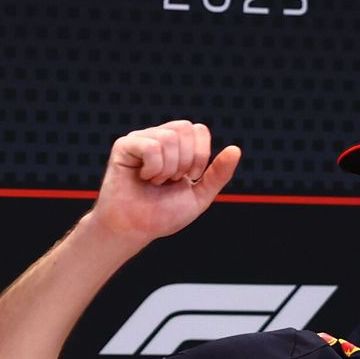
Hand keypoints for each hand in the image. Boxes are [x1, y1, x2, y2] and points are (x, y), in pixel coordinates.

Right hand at [90, 121, 240, 245]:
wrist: (135, 230)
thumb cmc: (162, 215)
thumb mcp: (198, 196)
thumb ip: (218, 175)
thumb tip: (236, 149)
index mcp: (177, 146)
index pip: (199, 130)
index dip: (199, 155)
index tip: (188, 178)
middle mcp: (158, 137)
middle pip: (185, 128)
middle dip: (184, 162)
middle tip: (170, 181)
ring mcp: (140, 140)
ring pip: (168, 138)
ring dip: (167, 169)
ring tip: (155, 182)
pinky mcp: (124, 146)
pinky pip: (151, 146)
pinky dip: (153, 168)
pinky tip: (143, 178)